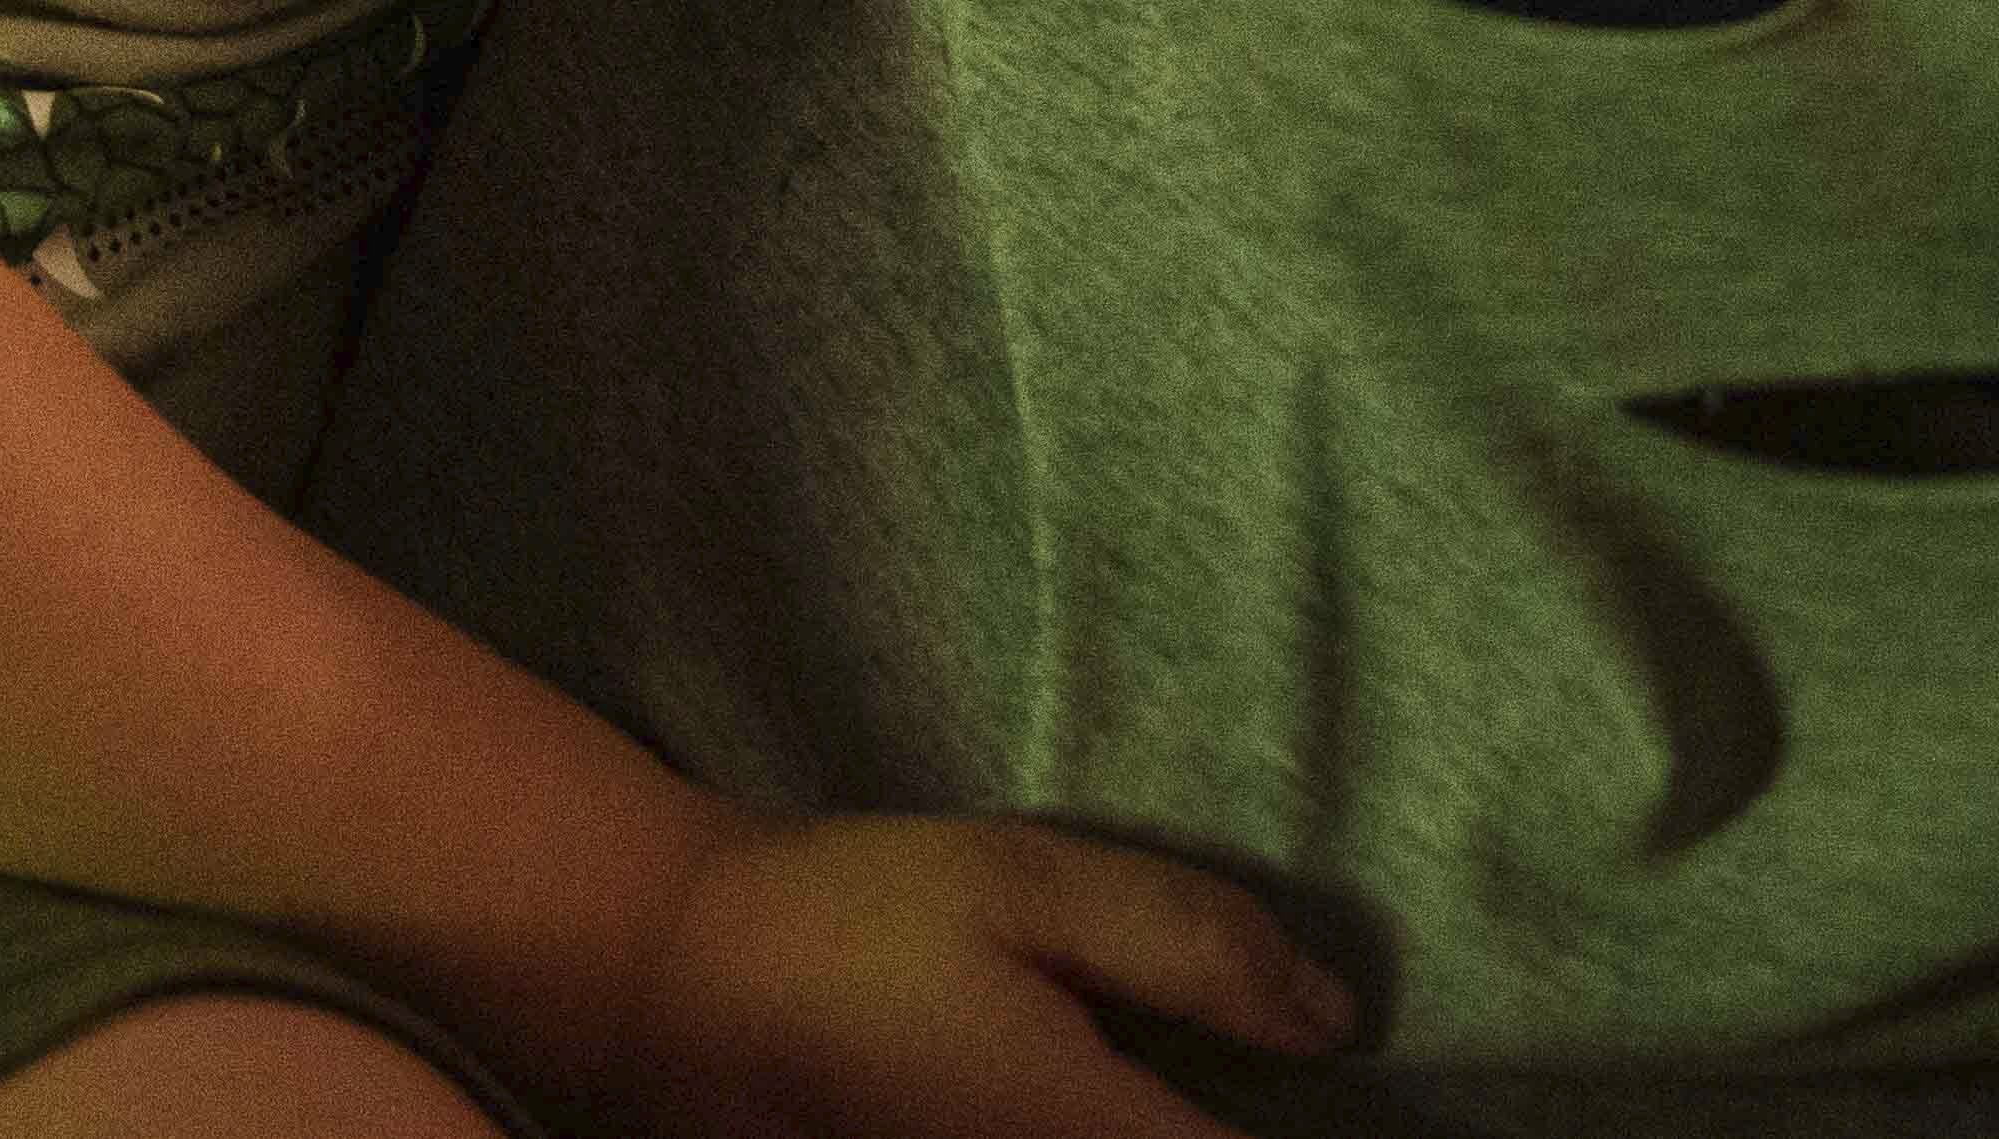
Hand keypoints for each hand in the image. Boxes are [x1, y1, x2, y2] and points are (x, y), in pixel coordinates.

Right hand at [605, 815, 1350, 1138]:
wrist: (664, 988)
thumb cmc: (843, 923)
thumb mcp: (1021, 885)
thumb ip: (1189, 945)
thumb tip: (1334, 1018)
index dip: (1328, 1128)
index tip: (1334, 1077)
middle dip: (1235, 1120)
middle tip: (1269, 1068)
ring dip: (1178, 1125)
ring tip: (1186, 1084)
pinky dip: (1129, 1130)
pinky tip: (1117, 1093)